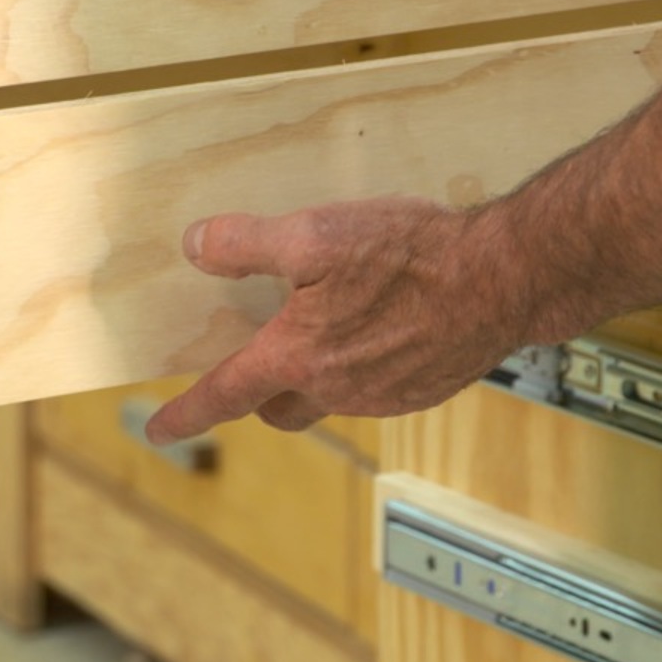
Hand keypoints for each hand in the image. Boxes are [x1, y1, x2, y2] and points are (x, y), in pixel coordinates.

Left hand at [145, 198, 532, 444]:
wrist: (503, 280)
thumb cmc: (410, 255)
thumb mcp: (315, 233)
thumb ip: (246, 243)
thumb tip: (195, 247)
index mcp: (298, 357)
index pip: (224, 394)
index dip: (185, 413)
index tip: (158, 429)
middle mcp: (336, 389)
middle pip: (278, 409)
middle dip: (258, 397)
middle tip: (252, 373)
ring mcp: (382, 397)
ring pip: (330, 398)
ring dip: (316, 377)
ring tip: (329, 330)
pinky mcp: (422, 390)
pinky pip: (375, 390)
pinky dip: (363, 369)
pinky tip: (382, 328)